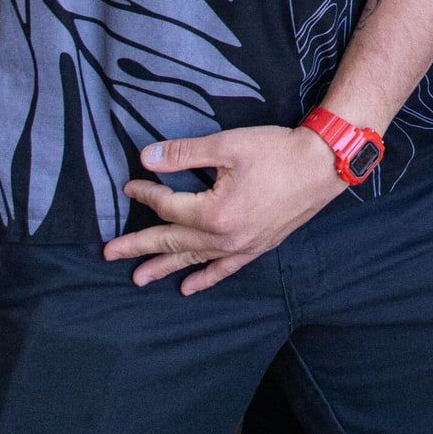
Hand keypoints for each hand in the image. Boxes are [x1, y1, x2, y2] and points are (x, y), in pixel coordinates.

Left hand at [105, 125, 344, 295]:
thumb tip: (146, 158)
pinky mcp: (257, 247)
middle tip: (109, 254)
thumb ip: (184, 154)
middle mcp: (224, 237)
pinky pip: (225, 269)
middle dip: (138, 246)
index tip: (130, 185)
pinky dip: (205, 278)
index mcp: (214, 212)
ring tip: (138, 278)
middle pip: (172, 241)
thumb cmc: (277, 151)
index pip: (169, 206)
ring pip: (194, 259)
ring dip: (164, 268)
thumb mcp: (228, 145)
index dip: (147, 194)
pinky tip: (188, 288)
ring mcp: (241, 246)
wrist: (323, 165)